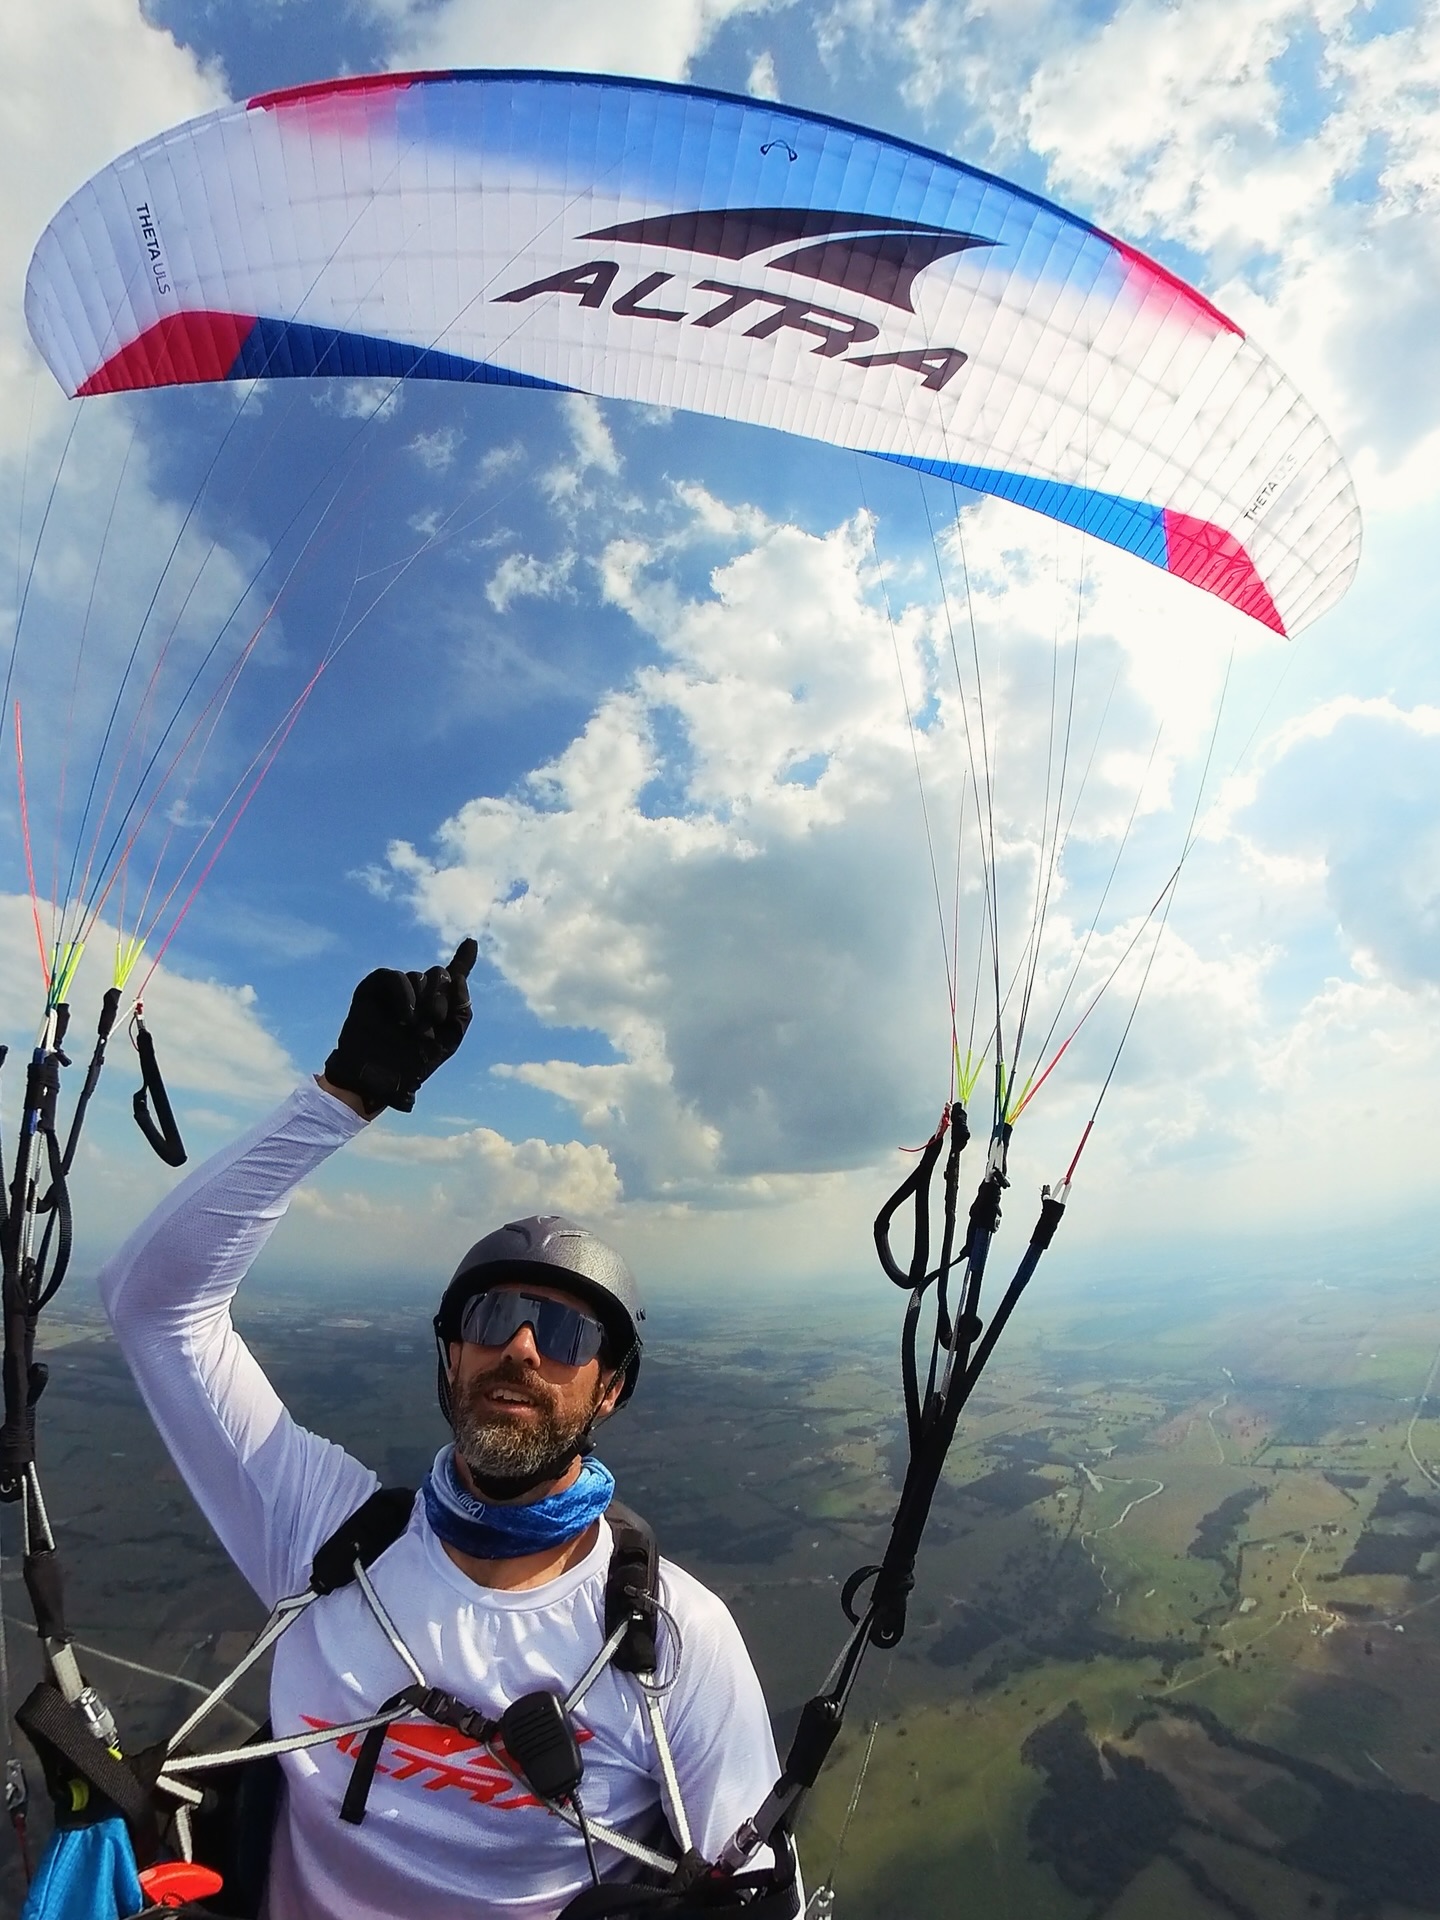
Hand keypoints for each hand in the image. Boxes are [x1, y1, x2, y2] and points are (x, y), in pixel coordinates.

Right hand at [323, 939, 477, 1116]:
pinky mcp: (374, 987)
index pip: (452, 977)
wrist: (381, 1075)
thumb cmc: (413, 1063)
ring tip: (412, 1026)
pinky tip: (405, 1016)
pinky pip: (396, 976)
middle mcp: (417, 994)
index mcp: (436, 1005)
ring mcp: (395, 990)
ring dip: (422, 1001)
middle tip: (433, 1020)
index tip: (472, 942)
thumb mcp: (449, 1040)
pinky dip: (404, 994)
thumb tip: (459, 977)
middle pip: (440, 973)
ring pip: (419, 975)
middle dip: (441, 996)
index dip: (463, 959)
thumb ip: (462, 1010)